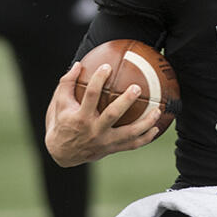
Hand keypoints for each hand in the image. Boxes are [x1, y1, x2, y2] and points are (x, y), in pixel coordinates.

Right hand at [45, 60, 163, 166]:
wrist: (62, 153)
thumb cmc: (62, 123)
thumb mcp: (58, 104)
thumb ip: (67, 83)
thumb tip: (79, 63)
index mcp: (80, 117)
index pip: (90, 96)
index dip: (98, 80)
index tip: (107, 66)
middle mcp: (93, 130)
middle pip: (112, 115)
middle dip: (126, 101)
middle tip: (137, 88)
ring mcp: (104, 141)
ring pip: (128, 133)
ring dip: (145, 123)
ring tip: (158, 110)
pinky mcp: (112, 149)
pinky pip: (132, 145)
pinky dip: (146, 138)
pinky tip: (156, 128)